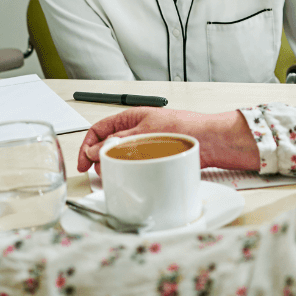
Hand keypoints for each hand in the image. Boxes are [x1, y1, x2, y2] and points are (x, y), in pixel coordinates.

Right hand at [77, 108, 259, 173]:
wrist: (212, 140)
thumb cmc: (184, 129)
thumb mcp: (143, 133)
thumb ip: (116, 142)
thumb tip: (95, 150)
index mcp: (132, 117)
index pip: (99, 129)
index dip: (88, 145)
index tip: (83, 163)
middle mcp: (137, 129)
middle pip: (108, 144)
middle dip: (100, 158)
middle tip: (99, 172)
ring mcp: (146, 143)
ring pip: (121, 155)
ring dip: (115, 166)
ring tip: (115, 176)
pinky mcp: (156, 156)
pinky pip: (136, 164)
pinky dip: (129, 171)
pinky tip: (131, 178)